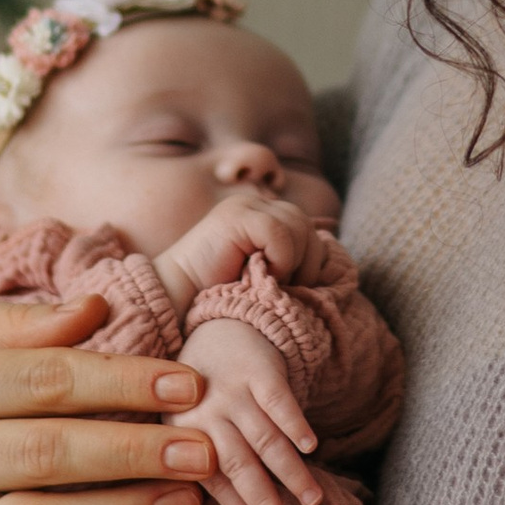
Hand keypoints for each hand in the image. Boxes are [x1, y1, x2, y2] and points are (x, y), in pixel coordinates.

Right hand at [156, 189, 328, 306]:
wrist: (175, 299)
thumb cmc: (220, 296)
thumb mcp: (264, 276)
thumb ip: (289, 262)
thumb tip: (329, 265)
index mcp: (264, 216)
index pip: (309, 229)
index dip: (310, 261)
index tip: (295, 288)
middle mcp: (256, 204)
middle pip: (308, 226)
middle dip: (306, 262)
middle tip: (284, 288)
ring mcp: (245, 206)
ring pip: (299, 226)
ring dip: (293, 262)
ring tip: (271, 282)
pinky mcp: (236, 216)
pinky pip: (280, 233)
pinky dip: (280, 258)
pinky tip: (259, 275)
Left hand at [181, 316, 322, 504]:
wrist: (219, 329)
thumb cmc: (205, 396)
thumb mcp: (188, 426)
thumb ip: (201, 466)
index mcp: (180, 434)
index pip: (212, 480)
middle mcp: (204, 411)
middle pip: (238, 463)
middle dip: (263, 499)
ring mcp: (232, 389)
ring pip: (264, 438)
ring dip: (290, 471)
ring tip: (312, 499)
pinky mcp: (259, 368)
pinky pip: (279, 400)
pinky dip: (295, 424)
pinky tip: (312, 447)